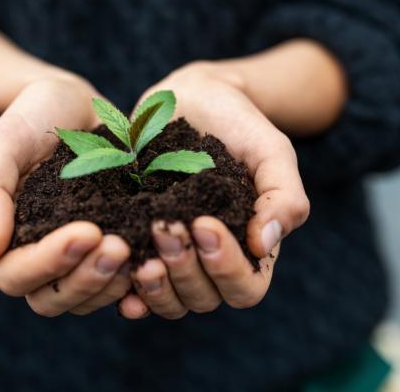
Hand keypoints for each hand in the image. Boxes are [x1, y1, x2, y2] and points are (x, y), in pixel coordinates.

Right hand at [0, 77, 132, 316]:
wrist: (73, 103)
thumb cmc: (31, 118)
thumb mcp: (4, 143)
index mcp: (5, 239)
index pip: (16, 275)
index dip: (49, 262)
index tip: (87, 231)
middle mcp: (38, 258)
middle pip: (52, 299)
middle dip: (87, 279)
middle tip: (120, 246)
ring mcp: (76, 260)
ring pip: (87, 298)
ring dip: (112, 284)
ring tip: (141, 253)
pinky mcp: (109, 251)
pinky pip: (119, 286)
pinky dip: (137, 283)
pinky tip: (159, 262)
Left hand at [118, 62, 309, 318]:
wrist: (194, 98)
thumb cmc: (240, 125)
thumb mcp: (271, 151)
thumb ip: (283, 195)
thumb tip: (266, 244)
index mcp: (250, 250)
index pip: (245, 288)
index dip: (226, 267)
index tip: (204, 223)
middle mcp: (211, 263)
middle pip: (202, 299)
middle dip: (184, 268)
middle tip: (163, 226)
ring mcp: (174, 258)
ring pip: (168, 301)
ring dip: (154, 285)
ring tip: (139, 254)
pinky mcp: (138, 246)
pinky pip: (131, 287)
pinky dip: (125, 290)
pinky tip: (115, 270)